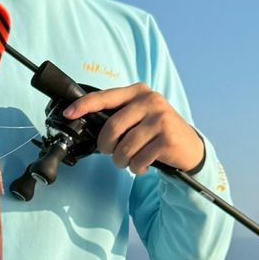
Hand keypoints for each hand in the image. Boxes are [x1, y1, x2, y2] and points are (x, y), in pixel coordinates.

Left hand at [62, 84, 204, 174]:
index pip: (105, 96)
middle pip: (112, 127)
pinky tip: (143, 164)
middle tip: (110, 153)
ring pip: (125, 147)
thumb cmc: (156, 133)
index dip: (84, 106)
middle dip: (106, 146)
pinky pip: (139, 159)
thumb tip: (86, 123)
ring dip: (121, 161)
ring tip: (128, 161)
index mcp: (138, 92)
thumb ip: (118, 116)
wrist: (189, 147)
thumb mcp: (139, 116)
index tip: (69, 114)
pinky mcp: (168, 138)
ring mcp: (161, 118)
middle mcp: (150, 101)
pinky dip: (137, 167)